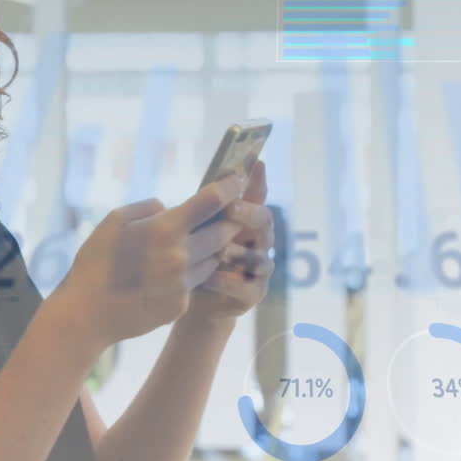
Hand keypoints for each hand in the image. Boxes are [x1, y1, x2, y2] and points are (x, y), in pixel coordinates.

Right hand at [51, 173, 247, 346]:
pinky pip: (195, 283)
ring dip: (210, 250)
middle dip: (229, 221)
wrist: (85, 315)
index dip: (230, 187)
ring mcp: (183, 284)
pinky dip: (190, 275)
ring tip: (192, 246)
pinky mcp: (181, 305)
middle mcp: (181, 257)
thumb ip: (147, 209)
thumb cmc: (95, 263)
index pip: (212, 201)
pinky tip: (168, 276)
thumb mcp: (113, 221)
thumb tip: (168, 209)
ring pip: (213, 260)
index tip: (239, 179)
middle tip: (228, 214)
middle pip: (224, 232)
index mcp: (165, 230)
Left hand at [184, 160, 273, 323]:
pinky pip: (245, 286)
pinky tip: (208, 277)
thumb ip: (210, 202)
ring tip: (218, 251)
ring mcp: (260, 268)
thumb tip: (220, 169)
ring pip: (259, 256)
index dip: (258, 179)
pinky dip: (226, 281)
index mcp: (248, 220)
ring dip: (238, 251)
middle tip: (230, 208)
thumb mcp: (199, 225)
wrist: (194, 298)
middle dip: (248, 213)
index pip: (258, 195)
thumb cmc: (197, 254)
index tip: (256, 162)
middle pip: (265, 221)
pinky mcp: (254, 293)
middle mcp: (259, 241)